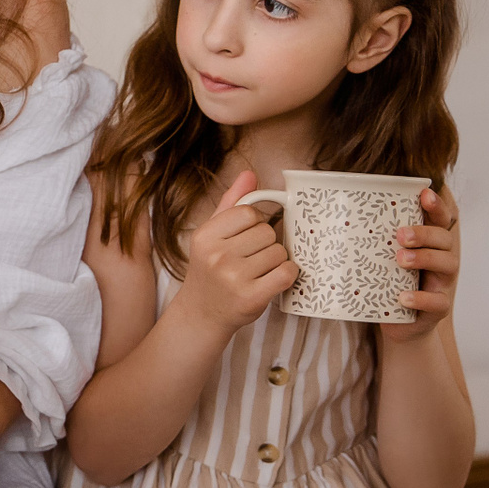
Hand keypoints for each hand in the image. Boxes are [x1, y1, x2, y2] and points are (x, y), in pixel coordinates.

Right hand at [173, 170, 297, 336]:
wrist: (202, 313)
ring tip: (258, 272)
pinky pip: (286, 273)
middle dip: (265, 244)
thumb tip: (250, 174)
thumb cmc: (210, 270)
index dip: (254, 224)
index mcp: (205, 236)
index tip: (244, 238)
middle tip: (250, 259)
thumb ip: (231, 203)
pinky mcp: (251, 297)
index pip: (249, 212)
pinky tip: (272, 280)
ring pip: (279, 252)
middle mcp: (216, 255)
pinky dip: (286, 275)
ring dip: (275, 261)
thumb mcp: (212, 235)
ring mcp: (234, 277)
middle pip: (267, 232)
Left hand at [378, 186, 460, 342]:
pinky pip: (438, 302)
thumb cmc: (385, 283)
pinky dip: (422, 298)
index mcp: (428, 244)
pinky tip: (403, 297)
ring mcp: (441, 284)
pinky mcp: (437, 309)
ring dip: (424, 258)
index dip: (435, 206)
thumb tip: (329, 215)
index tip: (424, 194)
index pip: (438, 220)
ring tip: (400, 259)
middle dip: (424, 233)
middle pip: (444, 239)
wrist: (395, 323)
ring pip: (448, 264)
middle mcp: (440, 260)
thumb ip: (369, 238)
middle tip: (400, 235)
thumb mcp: (378, 258)